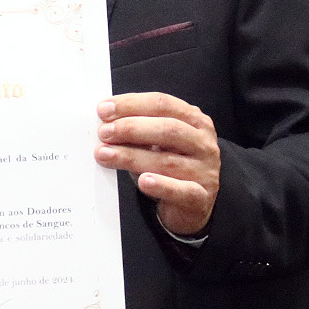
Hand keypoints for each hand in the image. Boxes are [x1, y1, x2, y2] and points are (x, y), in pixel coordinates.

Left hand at [95, 93, 219, 237]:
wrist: (190, 204)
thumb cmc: (170, 167)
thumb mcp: (157, 143)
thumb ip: (138, 131)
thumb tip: (106, 124)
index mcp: (195, 121)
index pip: (163, 104)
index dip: (131, 104)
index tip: (104, 109)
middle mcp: (203, 143)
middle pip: (168, 129)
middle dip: (131, 128)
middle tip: (104, 132)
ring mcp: (205, 170)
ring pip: (168, 160)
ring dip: (132, 156)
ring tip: (106, 155)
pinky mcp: (201, 197)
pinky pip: (182, 190)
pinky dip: (161, 185)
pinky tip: (144, 181)